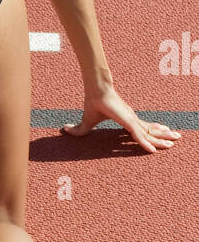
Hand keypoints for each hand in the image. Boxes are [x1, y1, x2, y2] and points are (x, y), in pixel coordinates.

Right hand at [62, 85, 180, 152]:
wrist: (95, 90)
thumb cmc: (93, 102)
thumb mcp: (86, 122)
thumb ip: (79, 130)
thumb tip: (64, 130)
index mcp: (126, 119)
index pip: (142, 128)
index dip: (152, 132)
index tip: (162, 134)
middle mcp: (132, 120)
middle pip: (151, 130)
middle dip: (164, 135)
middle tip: (177, 138)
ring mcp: (131, 120)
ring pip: (149, 133)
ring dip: (162, 138)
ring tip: (176, 140)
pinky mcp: (127, 121)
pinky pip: (138, 135)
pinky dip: (146, 143)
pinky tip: (153, 151)